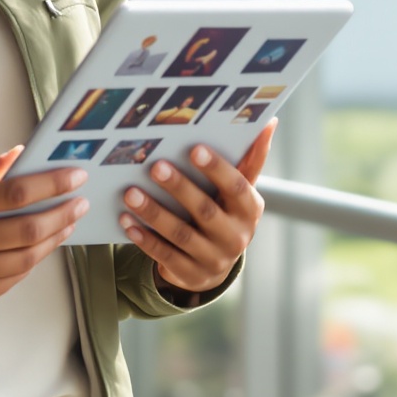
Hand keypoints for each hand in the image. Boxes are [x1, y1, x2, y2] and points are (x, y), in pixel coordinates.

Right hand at [0, 148, 89, 311]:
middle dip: (62, 213)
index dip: (52, 184)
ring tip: (66, 223)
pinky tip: (39, 246)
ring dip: (53, 240)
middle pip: (28, 229)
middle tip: (79, 201)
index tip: (75, 176)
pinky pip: (11, 280)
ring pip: (26, 259)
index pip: (15, 193)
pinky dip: (30, 262)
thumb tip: (21, 155)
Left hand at [118, 122, 275, 294]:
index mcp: (249, 210)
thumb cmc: (226, 212)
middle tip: (154, 166)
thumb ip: (251, 158)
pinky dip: (145, 239)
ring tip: (130, 193)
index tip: (194, 148)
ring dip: (154, 213)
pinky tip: (127, 221)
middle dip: (179, 188)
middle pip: (206, 211)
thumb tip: (269, 121)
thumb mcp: (239, 190)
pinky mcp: (191, 275)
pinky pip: (165, 256)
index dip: (217, 169)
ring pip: (181, 235)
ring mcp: (214, 259)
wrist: (216, 263)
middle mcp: (236, 237)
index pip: (236, 188)